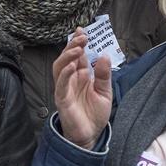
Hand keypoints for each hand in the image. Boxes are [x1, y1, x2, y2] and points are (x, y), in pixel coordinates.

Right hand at [53, 28, 111, 148]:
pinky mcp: (62, 99)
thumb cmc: (95, 114)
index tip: (83, 29)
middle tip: (83, 36)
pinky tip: (73, 66)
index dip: (78, 42)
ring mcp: (65, 89)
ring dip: (67, 56)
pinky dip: (65, 74)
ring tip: (78, 47)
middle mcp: (71, 80)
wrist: (90, 135)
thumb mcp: (105, 91)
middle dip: (73, 45)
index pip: (77, 55)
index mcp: (81, 76)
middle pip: (66, 58)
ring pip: (59, 67)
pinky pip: (60, 84)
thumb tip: (103, 55)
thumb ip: (103, 74)